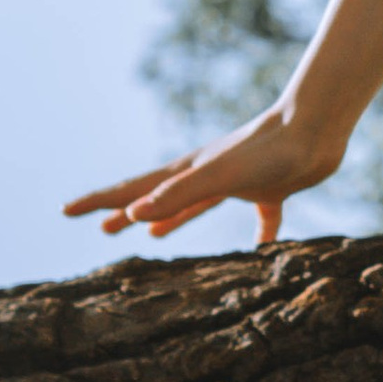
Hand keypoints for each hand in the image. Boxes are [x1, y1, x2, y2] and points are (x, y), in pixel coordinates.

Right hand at [65, 101, 346, 248]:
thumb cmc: (268, 153)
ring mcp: (238, 182)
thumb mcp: (217, 179)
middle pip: (156, 199)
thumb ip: (177, 196)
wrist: (316, 129)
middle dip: (125, 213)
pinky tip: (261, 251)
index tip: (66, 209)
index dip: (98, 202)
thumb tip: (132, 215)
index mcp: (187, 174)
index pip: (132, 191)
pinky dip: (258, 234)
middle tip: (100, 229)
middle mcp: (206, 177)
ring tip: (151, 235)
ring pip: (193, 206)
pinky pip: (260, 218)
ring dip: (169, 221)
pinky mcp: (272, 190)